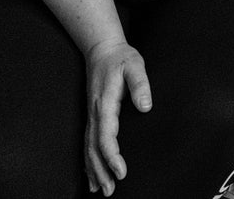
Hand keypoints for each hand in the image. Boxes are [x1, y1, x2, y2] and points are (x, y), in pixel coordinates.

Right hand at [84, 40, 152, 195]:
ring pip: (88, 148)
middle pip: (93, 148)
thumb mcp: (135, 65)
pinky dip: (88, 160)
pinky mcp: (93, 115)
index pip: (106, 136)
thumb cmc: (121, 57)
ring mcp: (91, 115)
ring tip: (100, 190)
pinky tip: (91, 175)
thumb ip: (140, 84)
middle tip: (110, 190)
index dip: (112, 156)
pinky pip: (88, 142)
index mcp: (105, 103)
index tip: (120, 171)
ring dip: (93, 169)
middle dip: (100, 170)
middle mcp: (95, 112)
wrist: (102, 48)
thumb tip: (145, 106)